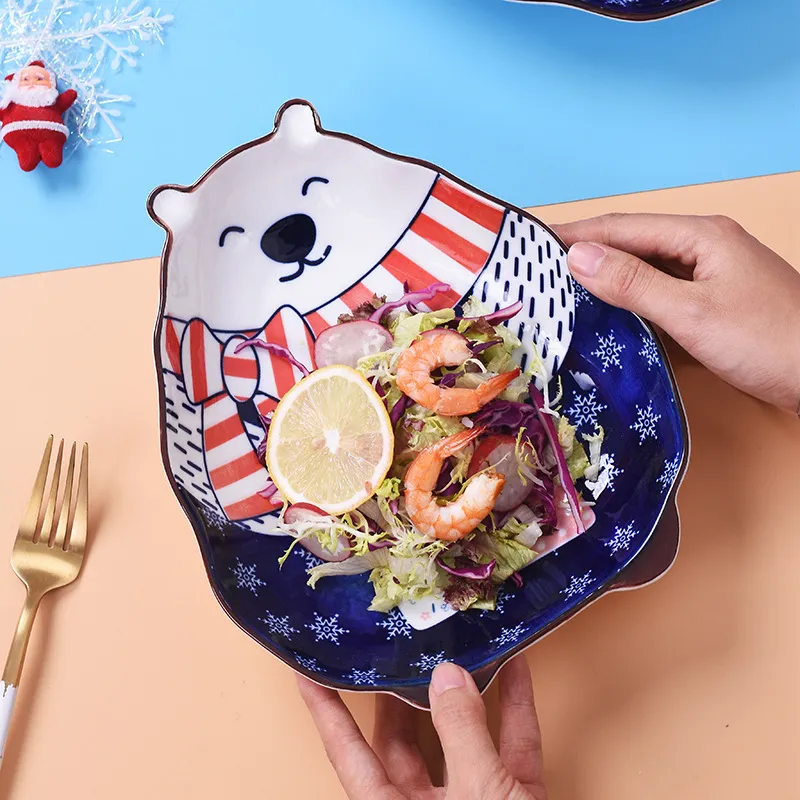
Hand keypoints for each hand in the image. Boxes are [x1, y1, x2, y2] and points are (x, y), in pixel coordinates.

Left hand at [297, 656, 546, 798]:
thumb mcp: (480, 798)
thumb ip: (462, 735)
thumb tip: (448, 676)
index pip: (348, 752)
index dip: (326, 710)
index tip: (307, 671)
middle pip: (402, 741)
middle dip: (402, 691)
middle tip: (398, 645)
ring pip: (459, 740)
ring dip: (465, 694)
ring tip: (456, 647)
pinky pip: (510, 748)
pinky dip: (515, 710)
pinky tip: (515, 671)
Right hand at [553, 214, 799, 410]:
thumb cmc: (768, 341)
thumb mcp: (692, 312)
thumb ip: (633, 283)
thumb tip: (576, 256)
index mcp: (700, 235)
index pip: (622, 226)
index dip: (575, 232)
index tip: (530, 244)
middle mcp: (704, 246)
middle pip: (632, 243)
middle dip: (585, 253)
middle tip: (536, 271)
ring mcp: (710, 274)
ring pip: (644, 268)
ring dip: (604, 277)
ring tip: (560, 291)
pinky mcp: (713, 301)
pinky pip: (659, 291)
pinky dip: (628, 299)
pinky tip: (607, 314)